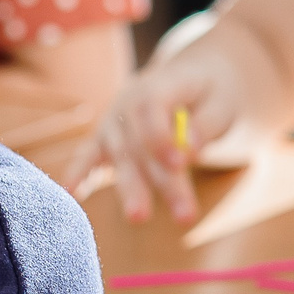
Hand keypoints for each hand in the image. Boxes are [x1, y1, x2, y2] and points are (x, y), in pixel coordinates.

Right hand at [62, 50, 246, 225]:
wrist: (190, 76)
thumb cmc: (210, 92)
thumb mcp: (222, 101)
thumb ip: (207, 124)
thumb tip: (188, 150)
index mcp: (157, 85)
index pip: (151, 109)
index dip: (161, 137)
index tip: (180, 164)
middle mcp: (127, 102)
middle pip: (139, 143)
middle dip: (158, 180)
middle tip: (182, 215)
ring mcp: (112, 121)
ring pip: (120, 157)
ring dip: (130, 189)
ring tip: (139, 218)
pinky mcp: (104, 139)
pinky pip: (87, 156)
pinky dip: (77, 174)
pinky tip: (70, 194)